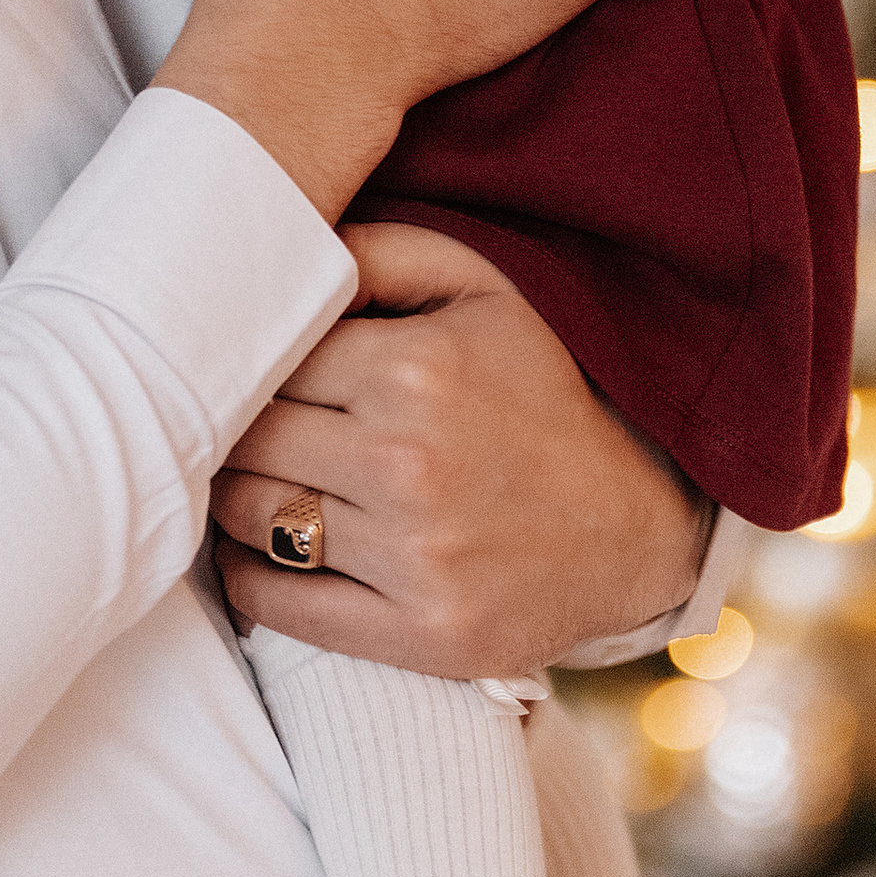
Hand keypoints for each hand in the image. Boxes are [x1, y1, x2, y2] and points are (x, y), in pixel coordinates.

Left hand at [212, 227, 711, 675]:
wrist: (641, 523)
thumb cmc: (547, 393)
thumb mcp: (485, 290)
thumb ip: (381, 253)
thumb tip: (287, 243)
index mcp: (415, 369)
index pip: (267, 356)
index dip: (251, 358)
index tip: (250, 367)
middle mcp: (407, 462)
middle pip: (245, 438)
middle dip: (234, 426)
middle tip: (238, 424)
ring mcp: (414, 556)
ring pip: (250, 516)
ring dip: (239, 496)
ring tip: (260, 478)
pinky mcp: (421, 633)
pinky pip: (279, 606)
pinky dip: (249, 578)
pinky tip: (260, 551)